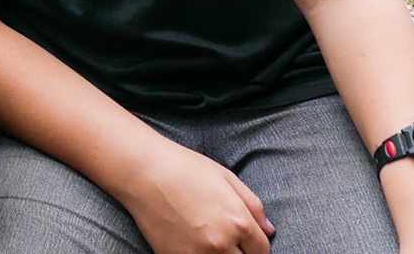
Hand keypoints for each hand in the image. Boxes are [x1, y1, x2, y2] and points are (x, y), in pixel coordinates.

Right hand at [120, 139, 273, 253]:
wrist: (144, 173)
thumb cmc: (186, 169)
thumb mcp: (226, 178)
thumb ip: (253, 206)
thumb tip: (270, 230)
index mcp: (238, 222)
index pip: (262, 251)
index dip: (257, 246)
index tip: (248, 242)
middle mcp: (221, 244)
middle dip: (241, 253)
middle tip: (229, 241)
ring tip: (211, 243)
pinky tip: (193, 244)